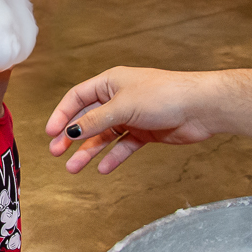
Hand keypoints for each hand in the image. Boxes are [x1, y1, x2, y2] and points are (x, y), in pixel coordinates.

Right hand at [45, 67, 216, 173]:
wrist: (201, 107)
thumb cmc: (163, 95)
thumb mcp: (122, 107)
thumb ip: (95, 121)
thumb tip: (71, 131)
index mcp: (110, 83)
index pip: (77, 98)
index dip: (62, 115)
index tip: (50, 133)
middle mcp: (118, 98)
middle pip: (88, 119)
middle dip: (71, 136)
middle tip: (57, 152)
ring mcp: (132, 116)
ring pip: (104, 136)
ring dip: (89, 151)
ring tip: (74, 168)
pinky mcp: (145, 132)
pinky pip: (123, 146)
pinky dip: (113, 157)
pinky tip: (103, 169)